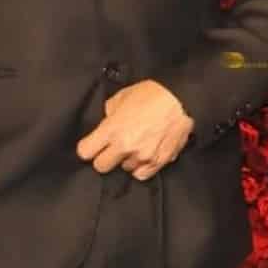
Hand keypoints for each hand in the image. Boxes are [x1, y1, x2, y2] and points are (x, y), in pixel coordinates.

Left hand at [76, 79, 194, 180]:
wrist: (181, 99)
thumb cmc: (153, 94)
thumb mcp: (123, 95)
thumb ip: (110, 112)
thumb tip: (108, 121)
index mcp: (112, 129)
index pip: (85, 152)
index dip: (87, 147)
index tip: (91, 145)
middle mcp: (125, 146)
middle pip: (101, 166)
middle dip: (104, 156)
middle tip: (111, 147)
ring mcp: (142, 157)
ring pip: (124, 169)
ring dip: (126, 159)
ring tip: (135, 144)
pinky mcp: (158, 162)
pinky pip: (141, 174)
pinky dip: (141, 166)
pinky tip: (145, 153)